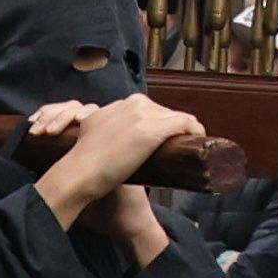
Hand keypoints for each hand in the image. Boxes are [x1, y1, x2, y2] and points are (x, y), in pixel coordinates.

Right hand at [26, 91, 202, 225]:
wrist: (80, 172)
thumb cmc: (84, 164)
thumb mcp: (92, 136)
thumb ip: (102, 132)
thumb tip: (111, 145)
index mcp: (118, 105)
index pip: (147, 110)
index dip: (156, 124)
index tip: (160, 139)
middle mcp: (132, 104)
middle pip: (162, 112)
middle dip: (170, 127)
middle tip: (174, 145)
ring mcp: (144, 115)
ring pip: (175, 117)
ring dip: (183, 130)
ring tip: (188, 144)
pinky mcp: (154, 129)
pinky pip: (185, 123)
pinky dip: (195, 130)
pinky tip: (198, 139)